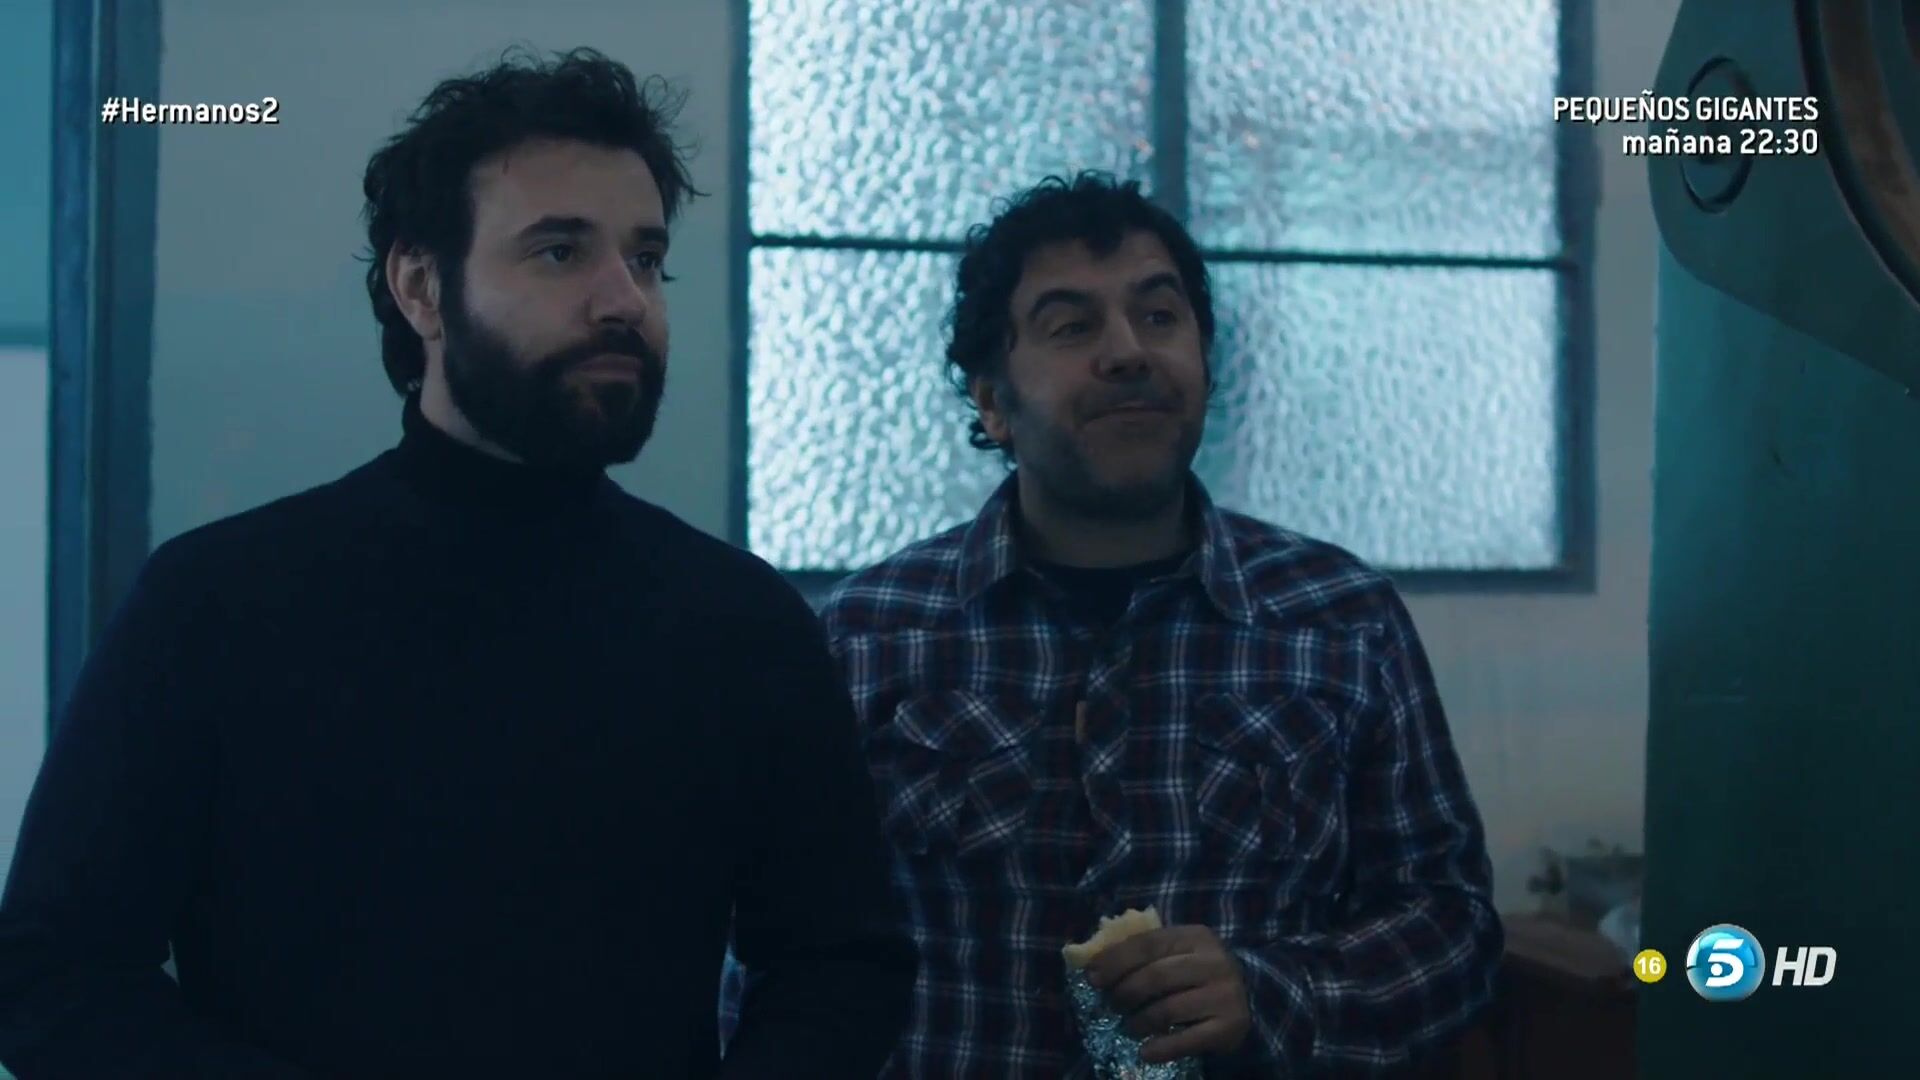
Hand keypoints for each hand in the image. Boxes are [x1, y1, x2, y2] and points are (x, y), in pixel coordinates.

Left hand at [1082, 925, 1251, 1063]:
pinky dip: (1161, 1048)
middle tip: (1111, 1005)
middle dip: (1125, 993)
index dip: (1115, 960)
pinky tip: (1145, 1052)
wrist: (1247, 999)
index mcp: (1196, 936)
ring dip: (1139, 1021)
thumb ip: (1144, 952)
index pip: (1148, 943)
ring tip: (1129, 1027)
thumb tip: (1093, 965)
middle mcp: (1215, 961)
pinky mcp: (1230, 1026)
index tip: (1092, 978)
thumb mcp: (1177, 952)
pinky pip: (1187, 1040)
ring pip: (1168, 1009)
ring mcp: (1225, 994)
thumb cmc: (1197, 974)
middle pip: (1156, 976)